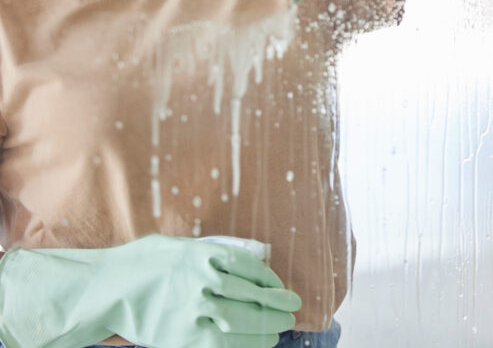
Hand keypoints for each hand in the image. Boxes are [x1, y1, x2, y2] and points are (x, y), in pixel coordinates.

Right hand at [0, 234, 301, 347]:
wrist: (108, 289)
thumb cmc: (141, 263)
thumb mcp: (177, 245)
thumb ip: (207, 253)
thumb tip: (240, 261)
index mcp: (203, 253)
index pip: (250, 267)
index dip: (271, 280)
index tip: (281, 287)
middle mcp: (202, 280)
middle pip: (252, 295)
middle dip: (277, 305)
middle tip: (293, 308)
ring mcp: (193, 310)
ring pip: (242, 321)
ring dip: (267, 326)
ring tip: (280, 328)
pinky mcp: (183, 337)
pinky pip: (223, 344)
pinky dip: (246, 344)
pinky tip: (259, 343)